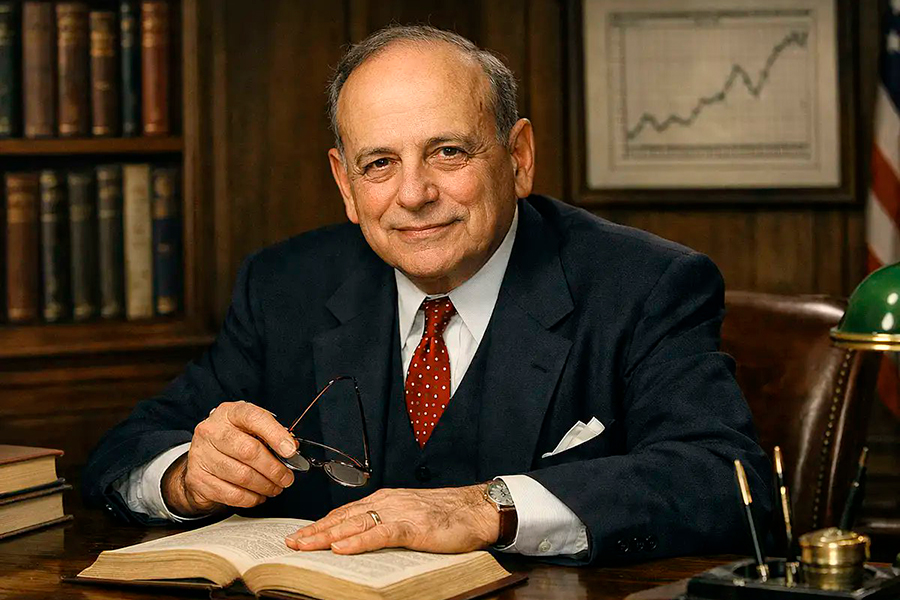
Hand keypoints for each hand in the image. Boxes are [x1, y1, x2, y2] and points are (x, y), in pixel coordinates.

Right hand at [161, 401, 297, 516]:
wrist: (201, 457)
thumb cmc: (232, 439)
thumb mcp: (249, 428)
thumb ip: (270, 434)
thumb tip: (291, 448)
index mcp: (229, 413)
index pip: (253, 418)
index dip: (275, 434)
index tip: (291, 450)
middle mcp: (212, 431)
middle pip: (249, 451)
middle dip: (274, 468)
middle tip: (287, 478)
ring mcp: (202, 455)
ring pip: (242, 475)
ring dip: (265, 486)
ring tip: (275, 488)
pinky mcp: (198, 478)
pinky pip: (231, 493)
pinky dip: (250, 498)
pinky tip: (258, 496)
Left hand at [285, 485, 499, 553]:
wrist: (478, 509)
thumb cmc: (448, 516)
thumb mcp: (410, 517)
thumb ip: (386, 525)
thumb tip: (360, 541)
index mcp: (385, 500)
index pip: (345, 513)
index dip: (320, 525)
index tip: (300, 536)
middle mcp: (387, 502)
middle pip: (342, 518)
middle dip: (314, 531)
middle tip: (290, 543)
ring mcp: (399, 513)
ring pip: (354, 524)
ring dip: (326, 536)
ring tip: (304, 546)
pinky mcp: (413, 527)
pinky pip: (380, 534)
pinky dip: (358, 542)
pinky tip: (342, 549)